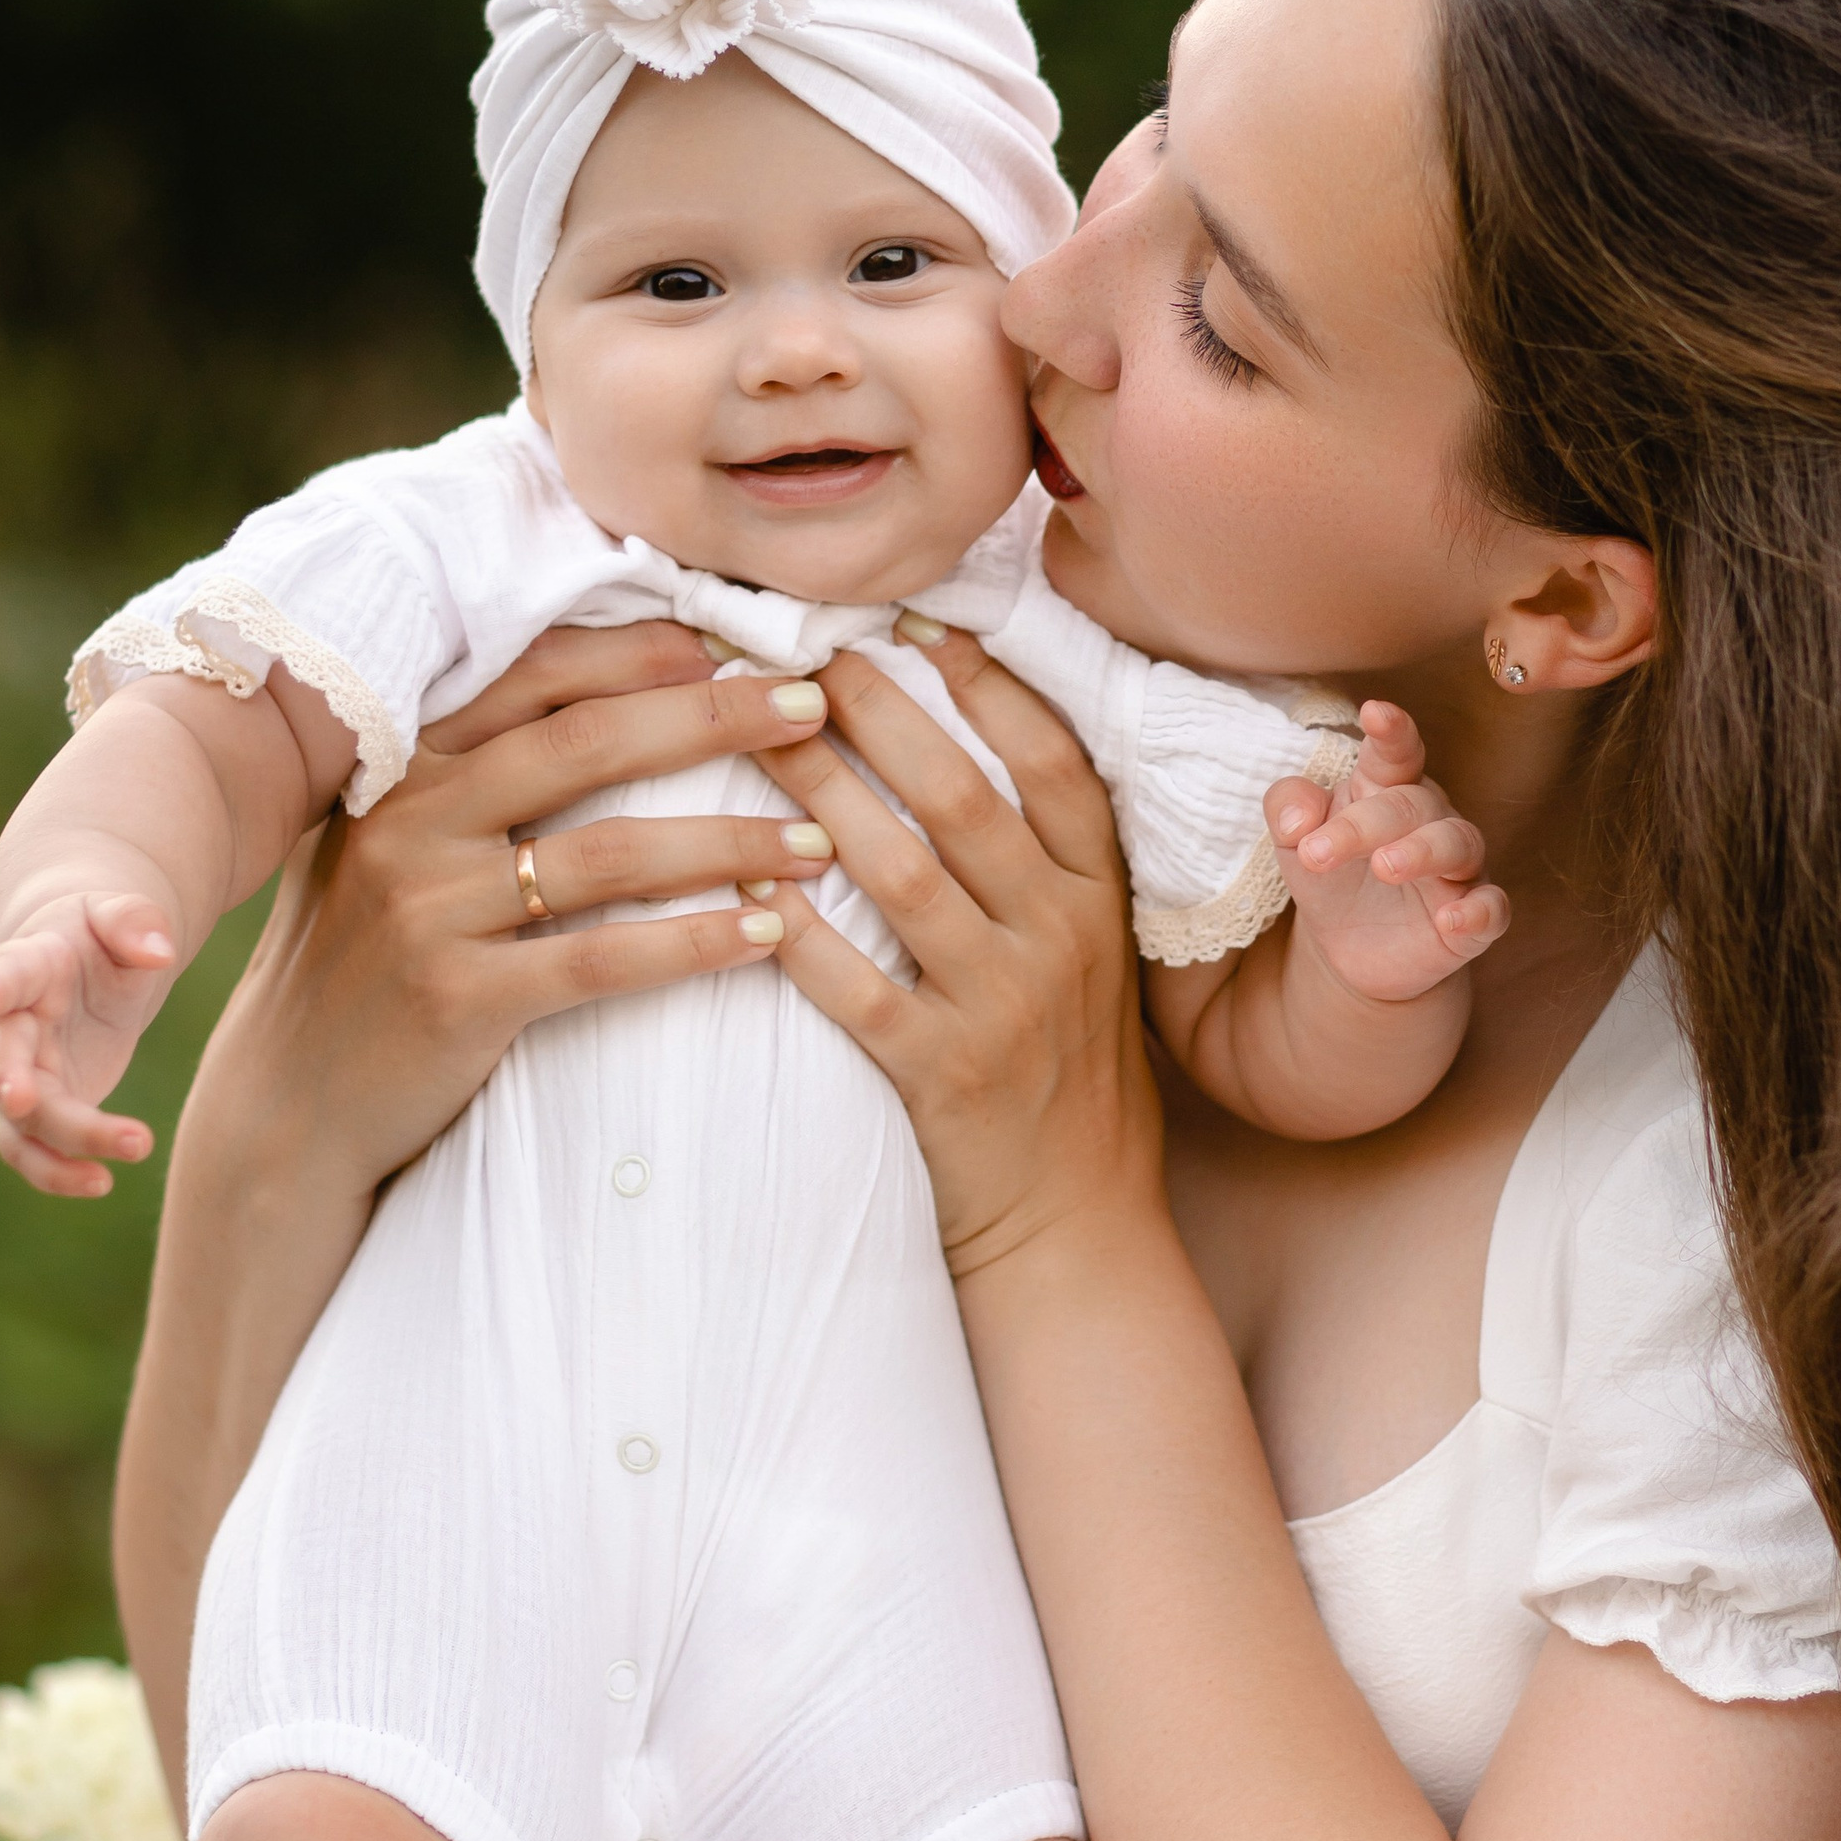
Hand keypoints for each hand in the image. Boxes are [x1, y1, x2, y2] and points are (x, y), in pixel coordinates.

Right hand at [0, 891, 180, 1197]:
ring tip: (113, 1166)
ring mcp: (16, 1072)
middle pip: (1, 1058)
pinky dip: (60, 1173)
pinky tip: (102, 1183)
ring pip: (21, 1119)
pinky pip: (36, 1150)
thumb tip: (159, 951)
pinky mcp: (38, 1109)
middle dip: (7, 1080)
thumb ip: (134, 923)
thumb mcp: (120, 914)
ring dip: (60, 1144)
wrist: (79, 964)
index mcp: (28, 965)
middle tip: (23, 1101)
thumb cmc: (99, 935)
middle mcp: (8, 1025)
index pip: (7, 975)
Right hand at [181, 624, 840, 1209]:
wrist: (287, 1106)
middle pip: (587, 742)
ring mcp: (427, 909)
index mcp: (400, 763)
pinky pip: (601, 959)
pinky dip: (693, 943)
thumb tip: (602, 703)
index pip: (536, 675)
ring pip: (608, 853)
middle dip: (712, 719)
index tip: (738, 644)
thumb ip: (466, 776)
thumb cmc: (365, 963)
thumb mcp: (388, 844)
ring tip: (818, 842)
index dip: (643, 654)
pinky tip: (766, 935)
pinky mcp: (456, 999)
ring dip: (728, 843)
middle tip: (811, 709)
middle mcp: (408, 820)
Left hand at [751, 631, 1163, 1274]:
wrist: (1078, 1222)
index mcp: (1097, 900)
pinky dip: (796, 932)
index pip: (1050, 763)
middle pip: (959, 797)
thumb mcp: (1092, 958)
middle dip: (874, 712)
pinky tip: (742, 879)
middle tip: (800, 653)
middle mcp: (1059, 939)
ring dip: (818, 795)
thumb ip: (1048, 865)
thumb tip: (977, 740)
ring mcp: (1002, 1007)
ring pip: (898, 875)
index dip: (983, 684)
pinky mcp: (940, 1074)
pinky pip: (855, 987)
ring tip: (748, 736)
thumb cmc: (1071, 1075)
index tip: (915, 619)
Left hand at [1265, 700, 1509, 1004]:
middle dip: (1363, 826)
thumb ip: (1288, 811)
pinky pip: (1491, 908)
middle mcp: (1430, 819)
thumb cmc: (1333, 880)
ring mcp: (1458, 868)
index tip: (1374, 712)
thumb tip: (1297, 818)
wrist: (1350, 956)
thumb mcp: (1297, 844)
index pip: (1395, 754)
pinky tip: (1452, 919)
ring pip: (1457, 843)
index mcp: (1387, 789)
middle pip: (1409, 806)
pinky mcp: (1474, 918)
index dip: (1391, 733)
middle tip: (1316, 852)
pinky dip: (1477, 913)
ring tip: (1385, 865)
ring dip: (1422, 852)